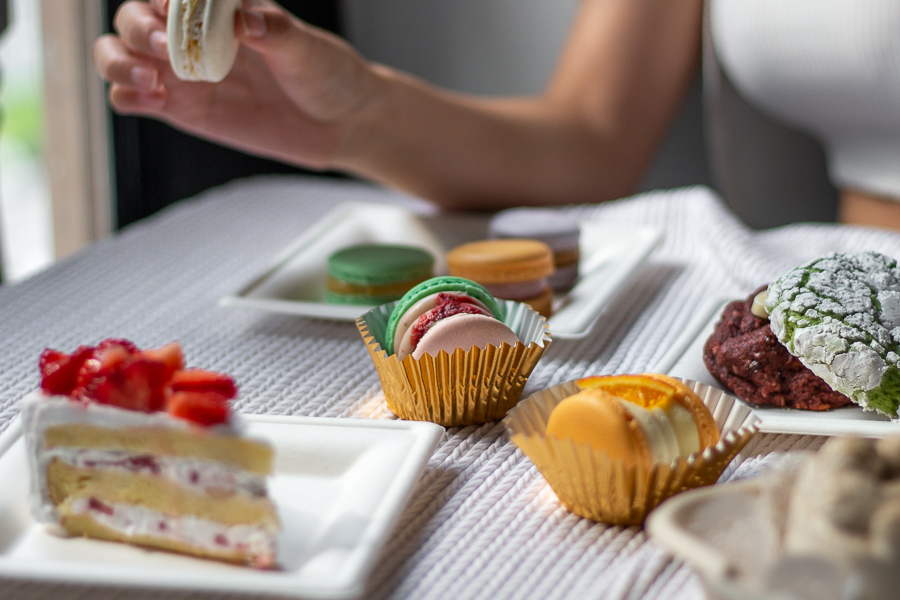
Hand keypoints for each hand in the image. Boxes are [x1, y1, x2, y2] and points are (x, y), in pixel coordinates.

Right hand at [92, 0, 379, 169]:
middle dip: (137, 30)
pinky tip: (151, 101)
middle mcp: (193, 34)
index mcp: (220, 7)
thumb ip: (275, 31)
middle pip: (133, 19)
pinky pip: (133, 98)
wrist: (340, 124)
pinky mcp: (183, 108)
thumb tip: (245, 19)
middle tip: (163, 50)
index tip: (171, 14)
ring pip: (119, 54)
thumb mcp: (308, 50)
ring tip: (149, 80)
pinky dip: (127, 96)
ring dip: (118, 62)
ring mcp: (183, 72)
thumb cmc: (327, 74)